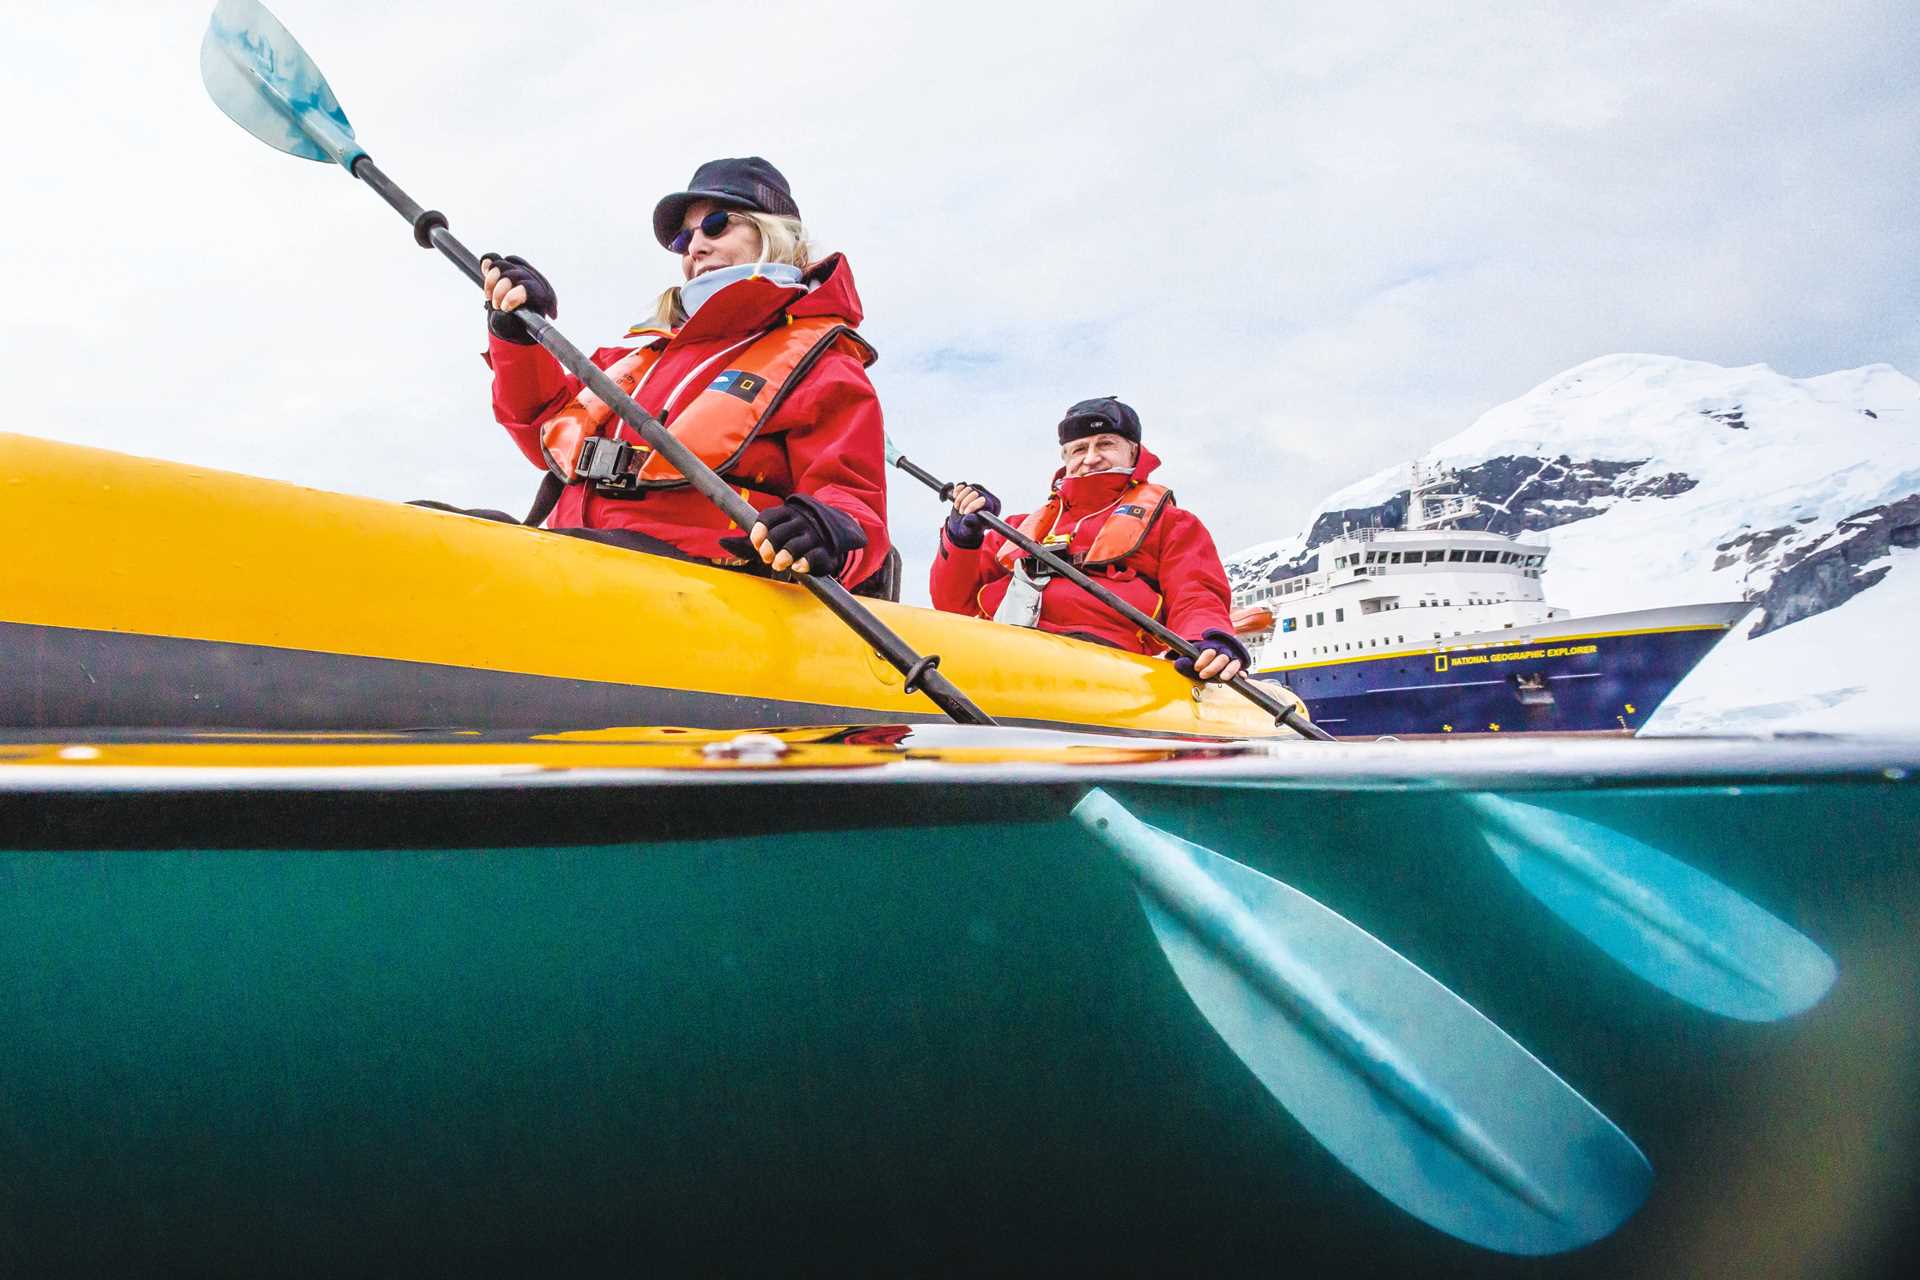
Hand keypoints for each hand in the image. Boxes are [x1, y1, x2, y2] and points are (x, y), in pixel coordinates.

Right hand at [479, 252, 556, 343]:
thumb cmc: (516, 324)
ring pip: (500, 265)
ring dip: (490, 282)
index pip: (526, 288)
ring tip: (490, 296)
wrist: (513, 318)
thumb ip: (507, 321)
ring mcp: (521, 269)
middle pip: (510, 276)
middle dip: (498, 293)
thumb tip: (502, 313)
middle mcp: (533, 279)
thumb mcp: (512, 327)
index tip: (504, 308)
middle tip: (496, 306)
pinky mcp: (508, 264)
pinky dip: (487, 265)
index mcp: (541, 295)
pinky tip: (485, 273)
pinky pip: (494, 257)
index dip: (511, 297)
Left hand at [729, 495, 865, 577]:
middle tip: (766, 558)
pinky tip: (798, 567)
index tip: (756, 544)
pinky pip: (814, 556)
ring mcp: (814, 535)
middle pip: (779, 533)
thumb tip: (721, 542)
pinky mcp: (826, 551)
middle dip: (769, 547)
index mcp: (785, 513)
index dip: (759, 532)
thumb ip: (748, 542)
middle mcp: (800, 521)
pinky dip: (804, 563)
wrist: (832, 535)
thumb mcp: (771, 536)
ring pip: (795, 545)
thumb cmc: (792, 537)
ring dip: (784, 558)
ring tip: (780, 565)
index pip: (768, 517)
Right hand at [942, 482, 1000, 548]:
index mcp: (995, 506)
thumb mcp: (971, 529)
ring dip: (959, 499)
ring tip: (958, 508)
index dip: (972, 505)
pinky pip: (963, 484)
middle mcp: (989, 496)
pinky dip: (957, 490)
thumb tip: (970, 516)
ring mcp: (979, 491)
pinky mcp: (970, 488)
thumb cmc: (971, 528)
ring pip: (968, 488)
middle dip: (964, 503)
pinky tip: (955, 497)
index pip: (983, 500)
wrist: (963, 525)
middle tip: (961, 513)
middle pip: (975, 493)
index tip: (964, 513)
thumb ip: (971, 523)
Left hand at [1189, 648, 1244, 681]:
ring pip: (1233, 664)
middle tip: (1203, 675)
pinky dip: (1241, 673)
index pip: (1209, 652)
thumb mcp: (1193, 659)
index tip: (1197, 667)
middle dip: (1213, 667)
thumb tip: (1178, 664)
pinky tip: (1241, 677)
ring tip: (1223, 678)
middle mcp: (1224, 652)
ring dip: (1229, 671)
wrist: (1215, 657)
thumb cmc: (1202, 660)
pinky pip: (1242, 670)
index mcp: (1212, 648)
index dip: (1203, 659)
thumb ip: (1185, 662)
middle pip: (1221, 658)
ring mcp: (1232, 659)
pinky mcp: (1238, 668)